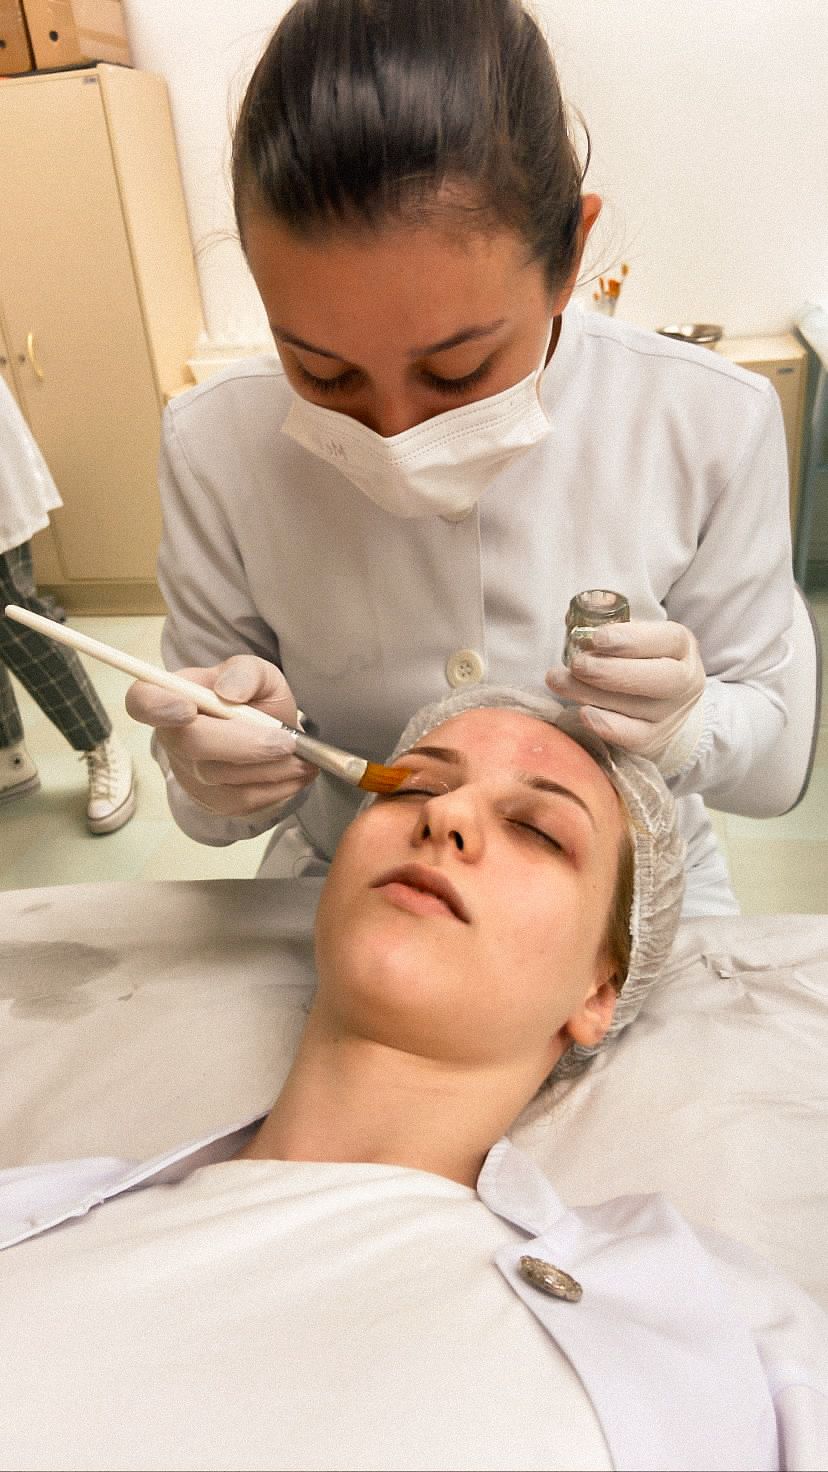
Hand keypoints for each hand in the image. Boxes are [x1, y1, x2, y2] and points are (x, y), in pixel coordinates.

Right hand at [125, 655, 317, 815]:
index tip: (188, 709)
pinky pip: (240, 801)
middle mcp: (172, 737)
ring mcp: (188, 773)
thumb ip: (245, 672)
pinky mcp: (210, 801)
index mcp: (173, 695)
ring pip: (222, 777)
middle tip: (287, 742)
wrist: (270, 735)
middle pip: (191, 745)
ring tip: (302, 756)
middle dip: (244, 745)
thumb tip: (229, 692)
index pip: (142, 700)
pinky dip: (276, 788)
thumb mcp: (258, 673)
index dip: (157, 706)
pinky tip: (295, 774)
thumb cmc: (254, 699)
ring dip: (270, 768)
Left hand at [546, 619, 705, 776]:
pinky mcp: (654, 740)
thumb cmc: (636, 661)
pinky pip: (633, 737)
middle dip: (612, 671)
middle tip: (577, 664)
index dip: (632, 639)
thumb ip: (607, 625)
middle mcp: (684, 681)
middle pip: (659, 678)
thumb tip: (580, 619)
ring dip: (593, 694)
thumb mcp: (630, 638)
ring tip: (559, 681)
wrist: (658, 707)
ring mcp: (671, 714)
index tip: (597, 638)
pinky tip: (582, 713)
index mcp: (681, 647)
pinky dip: (607, 726)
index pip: (668, 639)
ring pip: (638, 708)